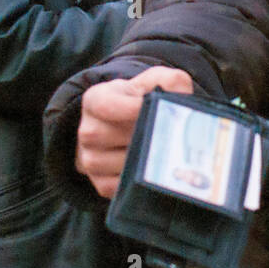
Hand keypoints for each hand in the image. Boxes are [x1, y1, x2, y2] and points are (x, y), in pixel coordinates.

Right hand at [75, 65, 192, 197]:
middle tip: (166, 134)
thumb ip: (170, 81)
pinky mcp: (100, 182)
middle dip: (140, 135)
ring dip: (143, 159)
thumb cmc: (145, 100)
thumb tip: (180, 97)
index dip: (129, 108)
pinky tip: (157, 170)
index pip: (105, 105)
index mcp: (96, 100)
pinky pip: (119, 187)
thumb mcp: (156, 81)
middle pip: (107, 136)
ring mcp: (90, 159)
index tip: (153, 109)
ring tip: (166, 151)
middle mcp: (88, 130)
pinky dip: (140, 180)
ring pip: (115, 163)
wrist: (134, 125)